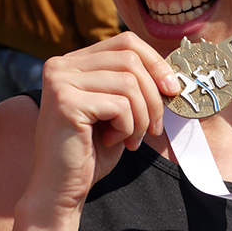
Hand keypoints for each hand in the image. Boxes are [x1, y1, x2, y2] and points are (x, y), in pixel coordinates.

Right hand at [26, 32, 179, 211]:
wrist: (60, 188)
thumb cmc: (91, 151)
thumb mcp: (116, 109)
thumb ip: (132, 84)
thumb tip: (171, 71)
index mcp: (72, 62)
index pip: (125, 42)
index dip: (155, 62)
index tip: (172, 90)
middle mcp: (61, 65)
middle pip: (130, 59)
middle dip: (153, 96)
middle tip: (153, 128)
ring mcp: (60, 81)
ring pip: (129, 82)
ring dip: (141, 116)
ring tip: (131, 138)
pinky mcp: (66, 101)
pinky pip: (119, 105)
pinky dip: (127, 127)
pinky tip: (112, 141)